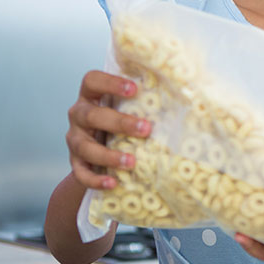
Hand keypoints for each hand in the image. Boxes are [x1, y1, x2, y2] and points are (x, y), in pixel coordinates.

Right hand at [66, 70, 150, 189]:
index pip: (92, 80)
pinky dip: (95, 179)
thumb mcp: (127, 109)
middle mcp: (79, 115)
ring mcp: (75, 139)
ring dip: (108, 155)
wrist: (98, 153)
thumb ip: (144, 101)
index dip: (110, 83)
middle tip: (146, 129)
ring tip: (131, 162)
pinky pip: (81, 172)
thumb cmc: (121, 123)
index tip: (134, 89)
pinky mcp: (75, 162)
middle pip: (92, 115)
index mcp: (91, 96)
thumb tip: (188, 95)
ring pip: (85, 147)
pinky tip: (112, 183)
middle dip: (119, 122)